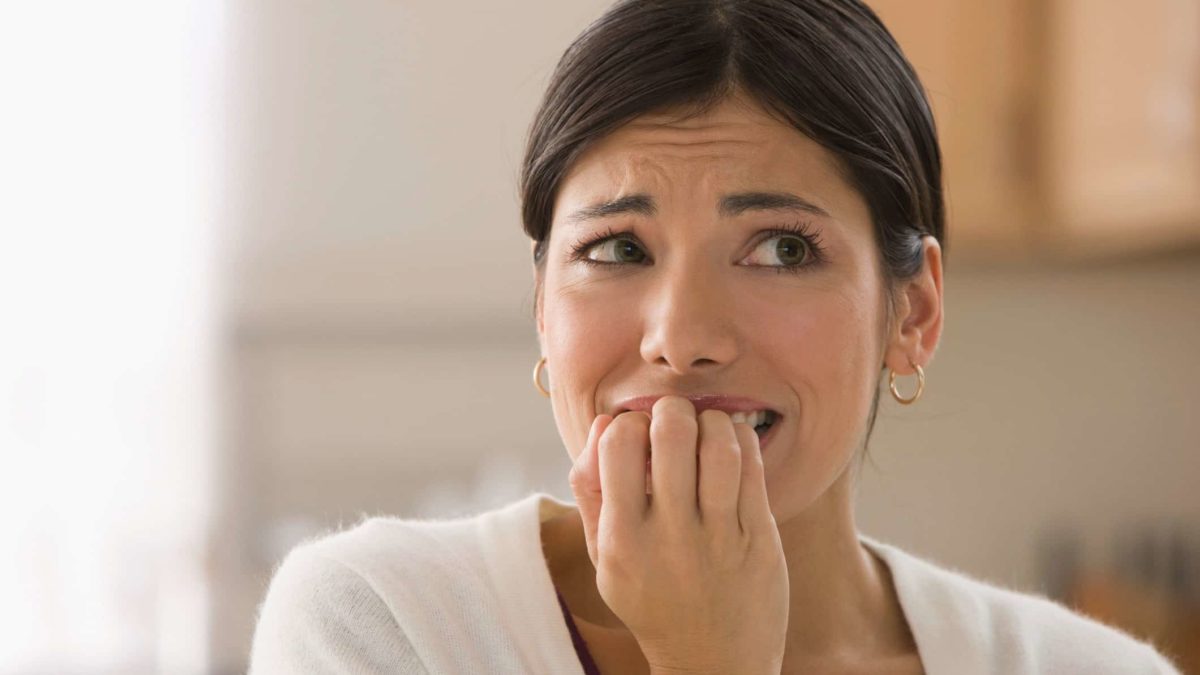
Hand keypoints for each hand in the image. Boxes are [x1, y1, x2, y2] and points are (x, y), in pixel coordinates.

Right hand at [568, 396, 788, 673]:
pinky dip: (741, 438)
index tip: (637, 435)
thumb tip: (603, 423)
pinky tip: (732, 443)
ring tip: (706, 429)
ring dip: (711, 420)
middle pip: (671, 430)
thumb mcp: (604, 557)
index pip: (618, 441)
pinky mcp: (760, 539)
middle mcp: (669, 536)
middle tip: (676, 420)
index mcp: (622, 539)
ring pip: (718, 443)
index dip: (627, 422)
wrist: (712, 664)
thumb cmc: (652, 599)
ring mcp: (719, 538)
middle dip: (672, 409)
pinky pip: (752, 466)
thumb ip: (590, 491)